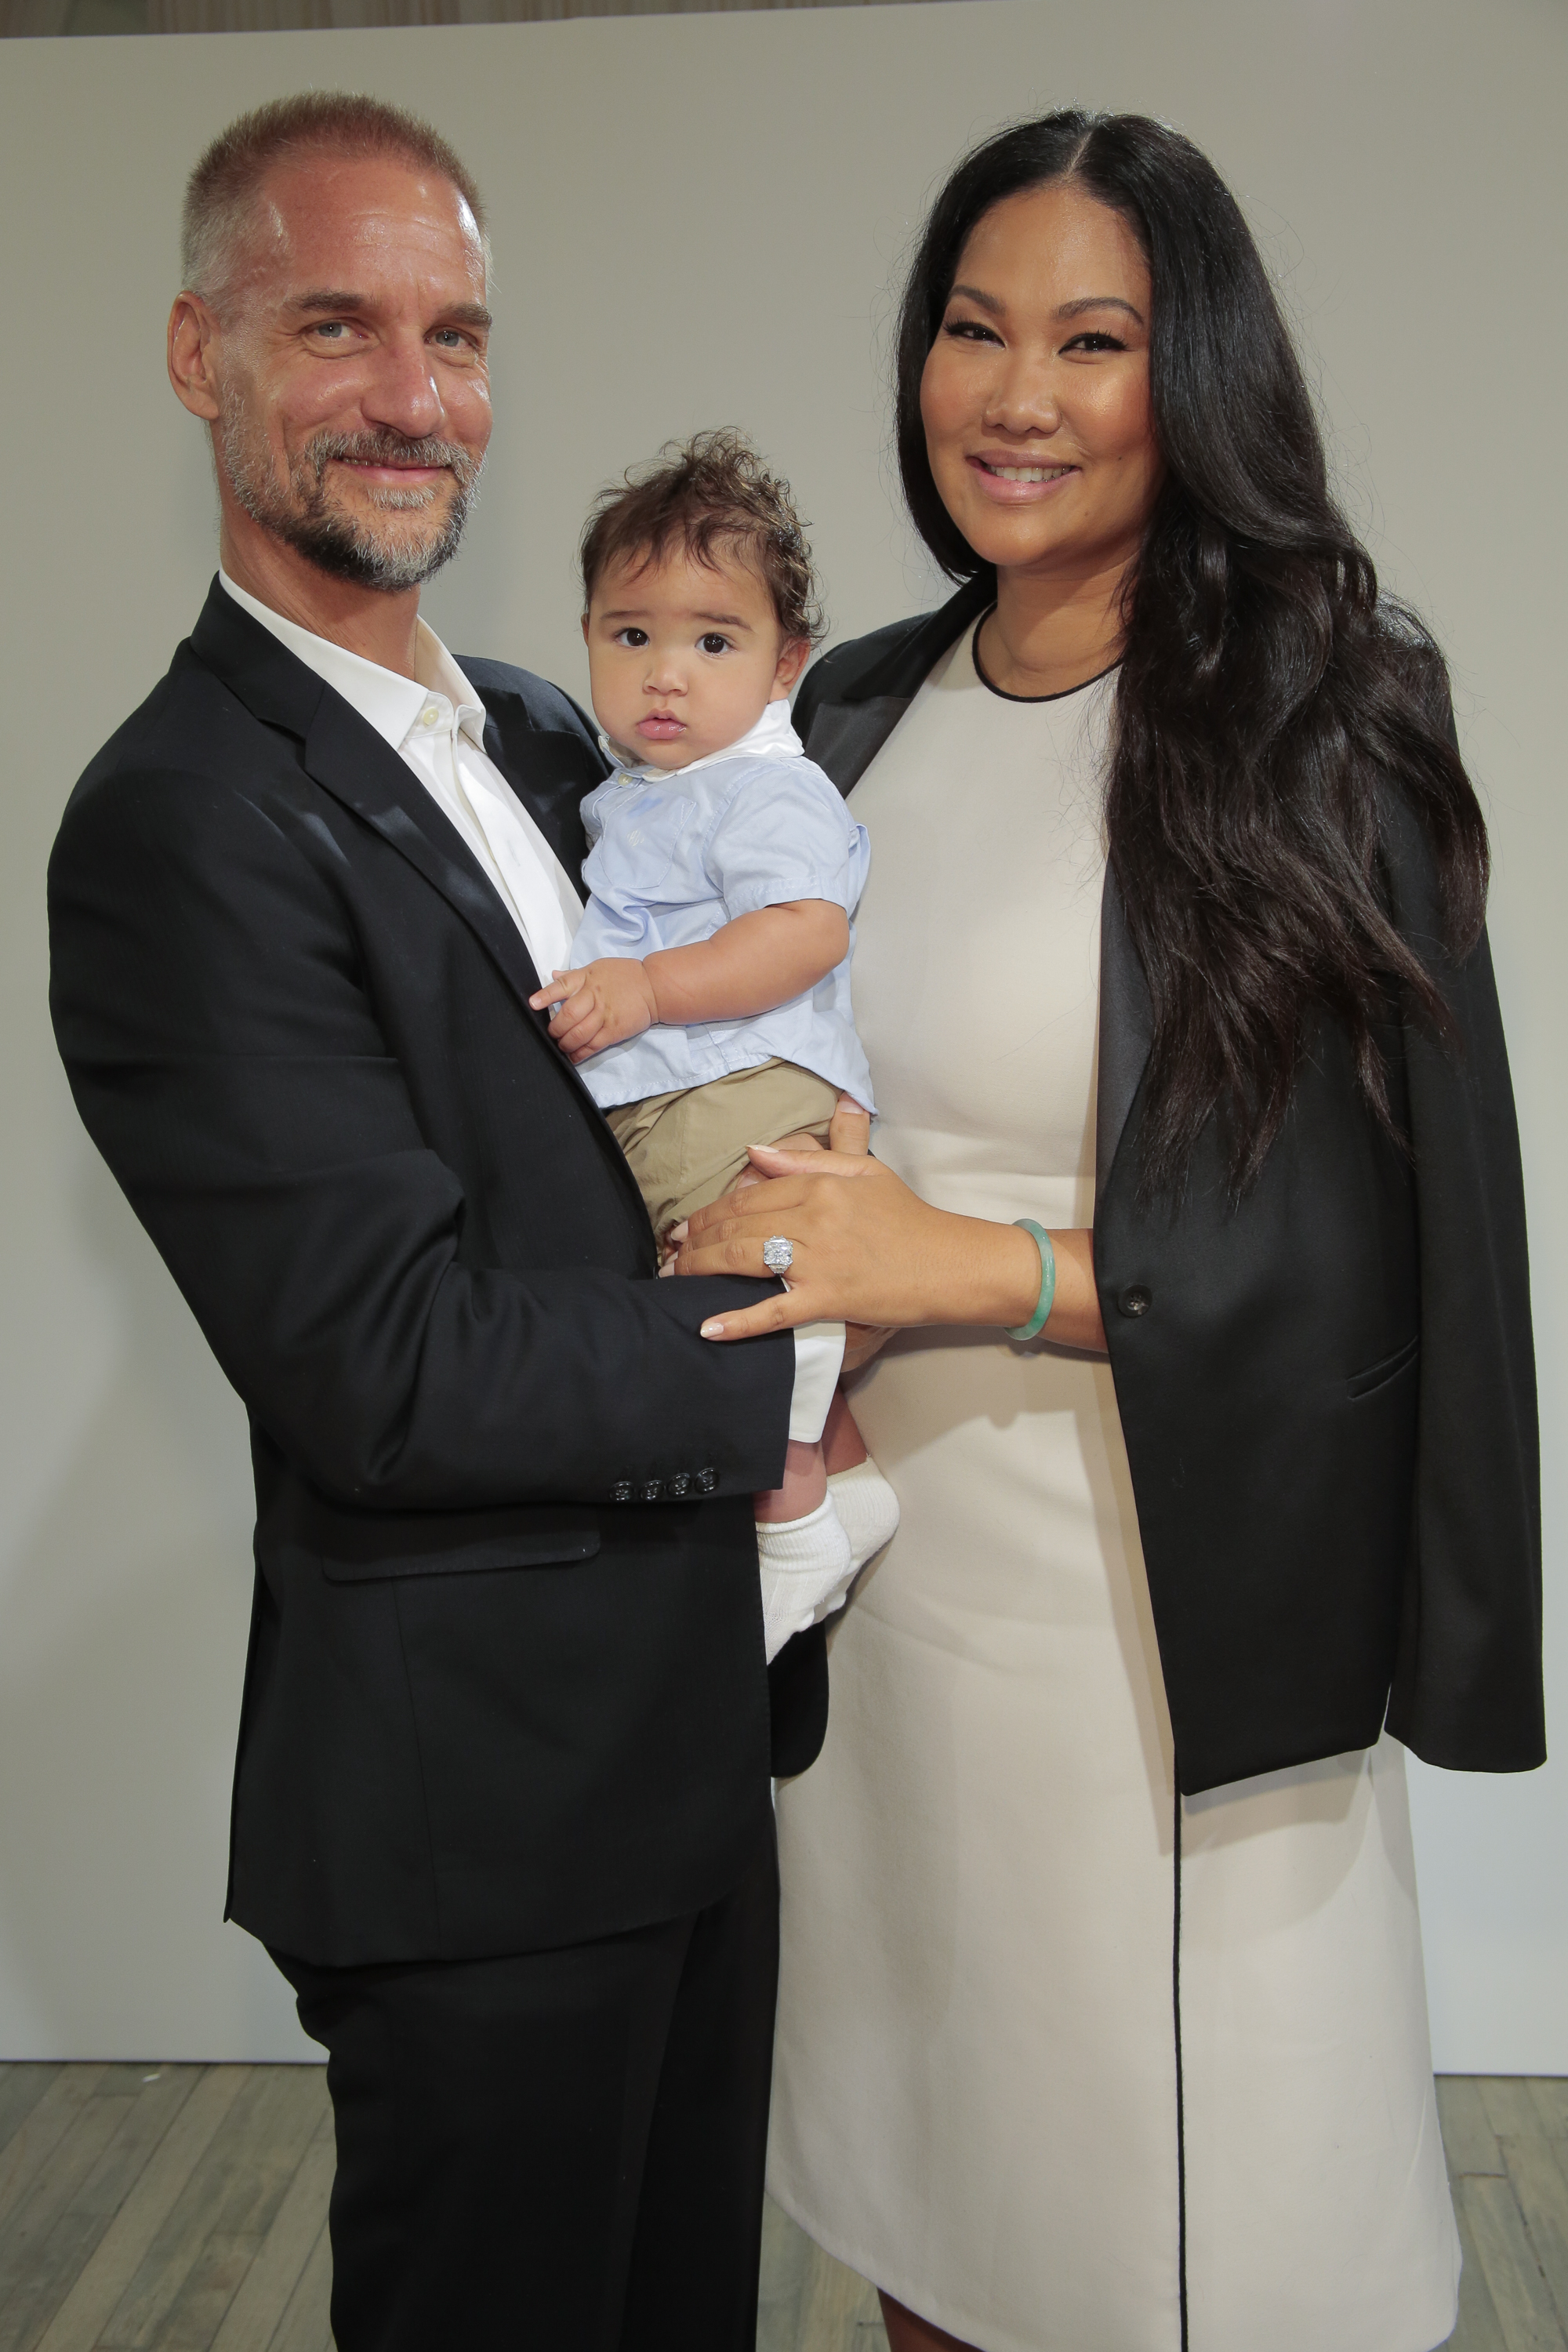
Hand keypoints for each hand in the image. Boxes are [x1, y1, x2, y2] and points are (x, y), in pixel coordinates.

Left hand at [529, 960, 658, 1062]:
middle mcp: (594, 996)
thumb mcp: (598, 968)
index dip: (546, 996)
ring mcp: (604, 1015)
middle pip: (568, 1015)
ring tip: (561, 1046)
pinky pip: (592, 1046)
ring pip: (578, 1033)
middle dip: (555, 1028)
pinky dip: (579, 1054)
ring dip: (565, 1043)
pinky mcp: (614, 1031)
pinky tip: (572, 1056)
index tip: (533, 1004)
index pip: (562, 986)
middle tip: (552, 1034)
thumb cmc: (624, 976)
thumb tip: (552, 974)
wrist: (654, 988)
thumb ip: (574, 975)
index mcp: (587, 978)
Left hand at [669, 1090, 1107, 1351]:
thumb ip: (808, 1161)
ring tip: (677, 1277)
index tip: (688, 1224)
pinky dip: (738, 1322)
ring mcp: (820, 1261)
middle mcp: (815, 1219)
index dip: (711, 1210)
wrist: (952, 1264)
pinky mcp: (828, 1299)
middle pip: (738, 1225)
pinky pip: (773, 1312)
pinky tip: (707, 1328)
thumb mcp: (865, 1173)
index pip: (749, 1194)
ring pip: (744, 1259)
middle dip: (696, 1239)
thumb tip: (755, 1151)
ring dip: (702, 1268)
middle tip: (672, 1252)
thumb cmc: (910, 1219)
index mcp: (822, 1186)